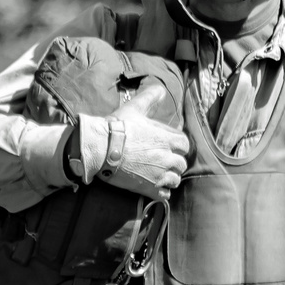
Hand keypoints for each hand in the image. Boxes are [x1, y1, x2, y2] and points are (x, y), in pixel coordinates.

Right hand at [79, 86, 188, 200]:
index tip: (168, 145)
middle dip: (174, 161)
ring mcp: (159, 175)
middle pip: (182, 163)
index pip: (185, 144)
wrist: (100, 148)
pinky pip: (165, 195)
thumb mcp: (135, 108)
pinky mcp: (149, 188)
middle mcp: (167, 158)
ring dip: (169, 176)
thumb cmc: (117, 127)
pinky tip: (153, 185)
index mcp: (166, 139)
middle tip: (161, 159)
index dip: (178, 145)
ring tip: (158, 173)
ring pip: (175, 179)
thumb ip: (150, 97)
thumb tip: (160, 89)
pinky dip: (162, 191)